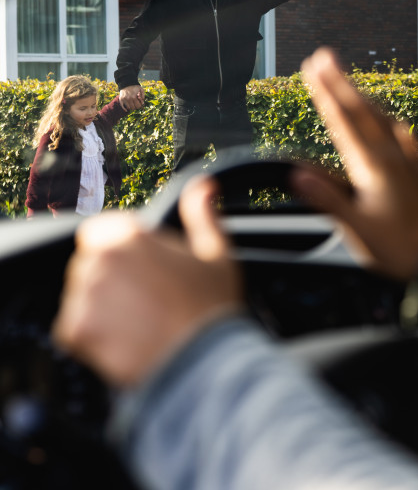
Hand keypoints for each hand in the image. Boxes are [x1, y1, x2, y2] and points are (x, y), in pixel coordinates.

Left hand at [52, 176, 241, 386]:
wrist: (203, 360)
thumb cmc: (211, 305)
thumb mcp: (216, 252)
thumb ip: (203, 213)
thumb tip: (205, 185)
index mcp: (130, 235)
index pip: (99, 232)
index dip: (117, 250)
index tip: (137, 269)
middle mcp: (101, 259)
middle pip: (88, 264)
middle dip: (109, 278)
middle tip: (143, 299)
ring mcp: (85, 295)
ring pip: (80, 295)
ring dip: (99, 306)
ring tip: (136, 321)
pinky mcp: (77, 329)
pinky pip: (74, 328)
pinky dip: (92, 335)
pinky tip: (125, 338)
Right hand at [119, 84, 144, 110]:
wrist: (126, 83)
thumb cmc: (135, 87)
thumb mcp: (141, 90)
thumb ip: (143, 96)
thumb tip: (142, 103)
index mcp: (134, 97)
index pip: (138, 106)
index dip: (139, 105)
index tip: (139, 103)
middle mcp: (129, 99)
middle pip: (133, 108)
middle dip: (136, 106)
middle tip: (136, 104)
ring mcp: (124, 99)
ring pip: (129, 108)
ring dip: (131, 107)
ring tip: (132, 104)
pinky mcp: (121, 99)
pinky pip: (122, 106)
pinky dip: (125, 109)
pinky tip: (126, 110)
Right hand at [294, 47, 417, 280]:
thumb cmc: (401, 249)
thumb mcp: (358, 230)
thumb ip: (327, 200)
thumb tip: (297, 175)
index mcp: (373, 168)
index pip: (343, 122)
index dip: (325, 94)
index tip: (312, 69)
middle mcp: (391, 157)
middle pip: (361, 112)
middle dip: (341, 82)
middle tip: (325, 57)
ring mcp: (408, 162)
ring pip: (382, 119)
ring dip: (362, 97)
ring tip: (350, 82)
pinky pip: (402, 136)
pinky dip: (390, 122)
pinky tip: (394, 122)